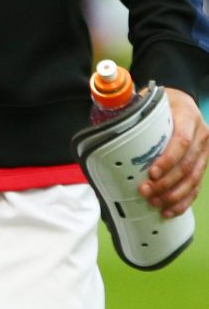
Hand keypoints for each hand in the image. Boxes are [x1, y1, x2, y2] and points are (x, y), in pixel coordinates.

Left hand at [138, 87, 208, 216]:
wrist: (182, 100)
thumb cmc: (162, 101)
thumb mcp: (149, 98)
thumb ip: (133, 107)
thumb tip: (109, 123)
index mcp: (189, 117)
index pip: (182, 141)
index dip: (168, 159)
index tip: (151, 173)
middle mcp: (201, 135)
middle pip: (187, 165)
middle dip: (166, 182)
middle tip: (146, 192)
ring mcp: (205, 151)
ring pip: (193, 179)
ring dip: (174, 195)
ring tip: (155, 203)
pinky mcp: (203, 164)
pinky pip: (196, 186)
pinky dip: (183, 200)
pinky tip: (170, 210)